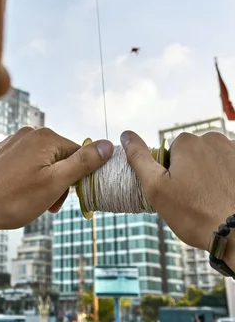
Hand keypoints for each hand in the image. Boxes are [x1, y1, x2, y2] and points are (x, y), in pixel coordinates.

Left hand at [0, 127, 112, 243]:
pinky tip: (16, 194)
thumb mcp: (56, 183)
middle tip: (48, 205)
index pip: (78, 153)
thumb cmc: (13, 198)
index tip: (64, 199)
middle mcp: (29, 132)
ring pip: (42, 162)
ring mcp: (12, 140)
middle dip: (59, 181)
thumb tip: (108, 145)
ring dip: (44, 182)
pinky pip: (24, 163)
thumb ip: (84, 163)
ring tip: (32, 202)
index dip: (76, 179)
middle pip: (60, 157)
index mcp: (46, 136)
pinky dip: (27, 179)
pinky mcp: (0, 151)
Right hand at [121, 130, 234, 259]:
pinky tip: (227, 194)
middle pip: (195, 154)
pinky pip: (231, 165)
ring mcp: (233, 149)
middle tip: (197, 199)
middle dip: (194, 172)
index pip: (173, 153)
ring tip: (215, 199)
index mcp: (186, 142)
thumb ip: (139, 158)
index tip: (180, 193)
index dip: (173, 174)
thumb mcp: (156, 189)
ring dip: (213, 174)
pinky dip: (228, 177)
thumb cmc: (196, 215)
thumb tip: (126, 135)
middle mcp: (212, 138)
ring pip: (214, 160)